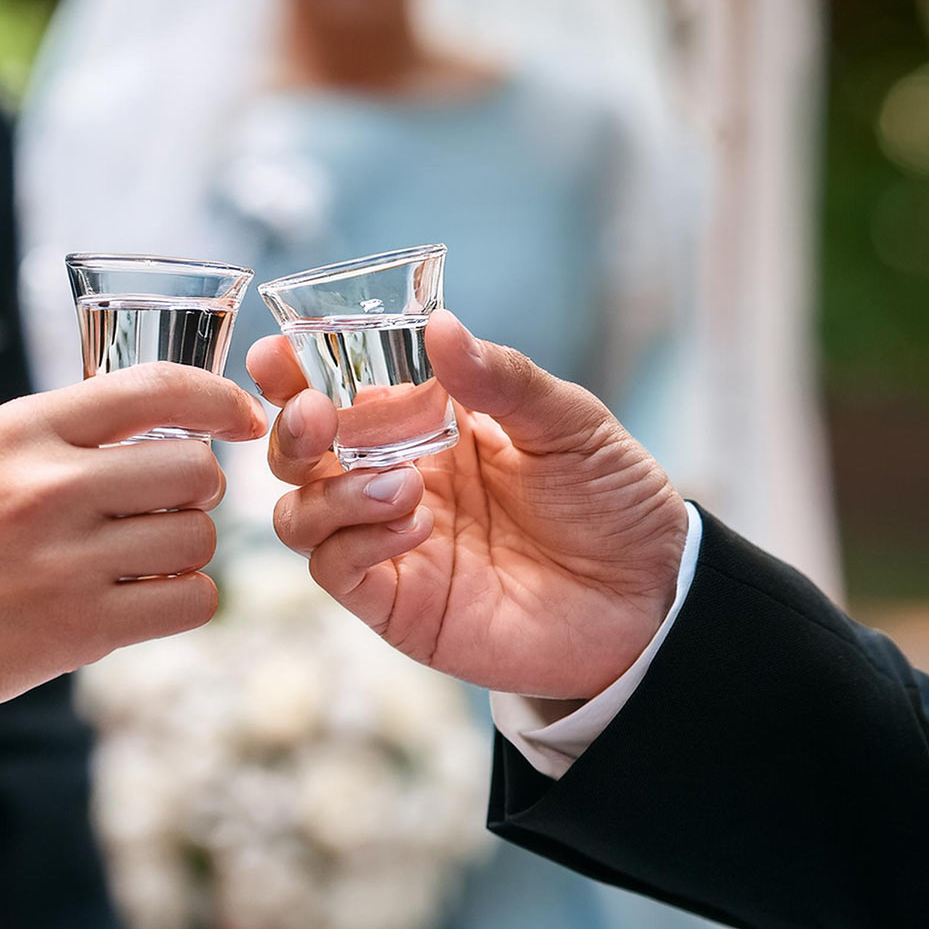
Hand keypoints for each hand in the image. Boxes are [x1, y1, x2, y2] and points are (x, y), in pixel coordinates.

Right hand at [0, 363, 266, 739]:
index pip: (155, 386)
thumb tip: (157, 429)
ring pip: (200, 537)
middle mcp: (49, 484)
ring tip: (136, 563)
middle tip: (160, 512)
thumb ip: (57, 441)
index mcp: (20, 429)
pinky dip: (182, 602)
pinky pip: (194, 601)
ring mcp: (68, 558)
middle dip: (193, 493)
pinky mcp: (83, 628)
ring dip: (185, 552)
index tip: (244, 418)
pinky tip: (142, 602)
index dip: (219, 399)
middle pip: (195, 469)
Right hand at [248, 311, 685, 701]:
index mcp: (425, 426)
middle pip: (298, 454)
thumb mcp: (568, 422)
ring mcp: (390, 543)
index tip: (276, 351)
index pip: (340, 391)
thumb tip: (440, 326)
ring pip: (300, 515)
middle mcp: (393, 479)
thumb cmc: (612, 499)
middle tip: (316, 414)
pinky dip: (359, 541)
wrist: (652, 596)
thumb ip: (501, 379)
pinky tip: (415, 525)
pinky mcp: (399, 602)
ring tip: (400, 483)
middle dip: (291, 430)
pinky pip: (339, 569)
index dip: (297, 372)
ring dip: (329, 491)